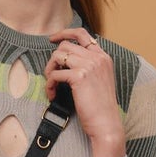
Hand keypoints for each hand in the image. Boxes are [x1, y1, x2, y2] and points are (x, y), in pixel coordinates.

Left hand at [45, 28, 125, 156]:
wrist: (106, 123)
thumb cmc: (100, 107)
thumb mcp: (99, 81)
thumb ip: (88, 67)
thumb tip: (66, 60)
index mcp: (103, 57)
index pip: (82, 34)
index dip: (65, 33)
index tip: (52, 39)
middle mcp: (97, 58)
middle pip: (65, 46)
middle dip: (53, 60)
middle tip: (51, 75)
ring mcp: (89, 65)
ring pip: (58, 56)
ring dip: (49, 70)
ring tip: (52, 85)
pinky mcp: (79, 77)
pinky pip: (54, 74)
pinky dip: (49, 85)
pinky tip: (52, 96)